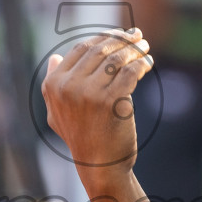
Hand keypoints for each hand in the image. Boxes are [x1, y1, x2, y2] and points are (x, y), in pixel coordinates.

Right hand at [40, 28, 152, 174]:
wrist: (100, 166)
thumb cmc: (81, 138)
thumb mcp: (57, 113)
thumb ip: (53, 84)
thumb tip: (54, 57)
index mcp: (54, 85)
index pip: (80, 48)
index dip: (102, 37)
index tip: (119, 35)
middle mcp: (68, 87)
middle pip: (99, 50)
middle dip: (121, 39)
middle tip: (137, 35)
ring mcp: (89, 94)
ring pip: (116, 58)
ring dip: (134, 48)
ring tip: (145, 46)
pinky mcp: (112, 101)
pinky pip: (130, 72)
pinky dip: (142, 64)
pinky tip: (148, 63)